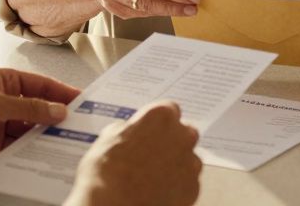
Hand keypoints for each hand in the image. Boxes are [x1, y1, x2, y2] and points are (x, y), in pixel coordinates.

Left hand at [0, 67, 80, 164]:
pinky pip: (20, 146)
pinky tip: (44, 152)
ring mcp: (1, 124)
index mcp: (4, 81)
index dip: (60, 92)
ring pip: (31, 128)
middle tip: (77, 122)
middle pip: (38, 107)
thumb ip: (29, 107)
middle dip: (55, 115)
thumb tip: (58, 110)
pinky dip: (32, 149)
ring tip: (64, 140)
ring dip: (45, 134)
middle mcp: (5, 101)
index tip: (80, 99)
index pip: (40, 85)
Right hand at [68, 101, 201, 205]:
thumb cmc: (106, 173)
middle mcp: (182, 135)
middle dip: (170, 140)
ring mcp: (190, 162)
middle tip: (150, 154)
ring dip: (175, 163)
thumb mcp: (107, 138)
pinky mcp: (193, 187)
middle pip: (183, 132)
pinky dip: (176, 185)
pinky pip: (187, 181)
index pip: (168, 109)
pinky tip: (157, 191)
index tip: (150, 130)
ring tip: (151, 177)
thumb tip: (130, 131)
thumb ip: (127, 129)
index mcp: (161, 117)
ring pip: (188, 158)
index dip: (157, 122)